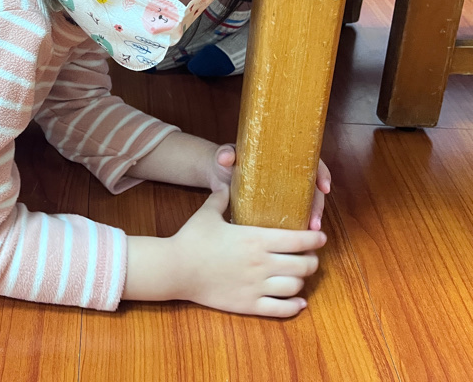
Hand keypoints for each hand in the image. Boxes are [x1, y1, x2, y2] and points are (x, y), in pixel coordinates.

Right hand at [170, 188, 327, 317]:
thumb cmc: (191, 239)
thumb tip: (227, 186)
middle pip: (303, 265)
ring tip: (299, 275)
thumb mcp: (207, 214)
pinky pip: (281, 309)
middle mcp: (261, 264)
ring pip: (295, 286)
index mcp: (255, 240)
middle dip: (312, 260)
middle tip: (310, 256)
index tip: (320, 237)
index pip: (298, 240)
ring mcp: (257, 286)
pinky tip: (298, 301)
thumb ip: (221, 199)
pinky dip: (294, 306)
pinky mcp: (249, 304)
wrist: (176, 268)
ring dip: (302, 281)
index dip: (314, 239)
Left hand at [207, 144, 330, 231]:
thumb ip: (225, 154)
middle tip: (314, 221)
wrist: (217, 174)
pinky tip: (299, 235)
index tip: (323, 187)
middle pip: (312, 186)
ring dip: (313, 216)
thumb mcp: (226, 155)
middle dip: (317, 204)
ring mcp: (285, 189)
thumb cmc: (226, 161)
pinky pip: (295, 212)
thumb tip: (225, 157)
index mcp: (282, 156)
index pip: (310, 161)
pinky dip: (300, 223)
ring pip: (308, 202)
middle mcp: (288, 172)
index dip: (321, 173)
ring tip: (310, 230)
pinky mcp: (278, 203)